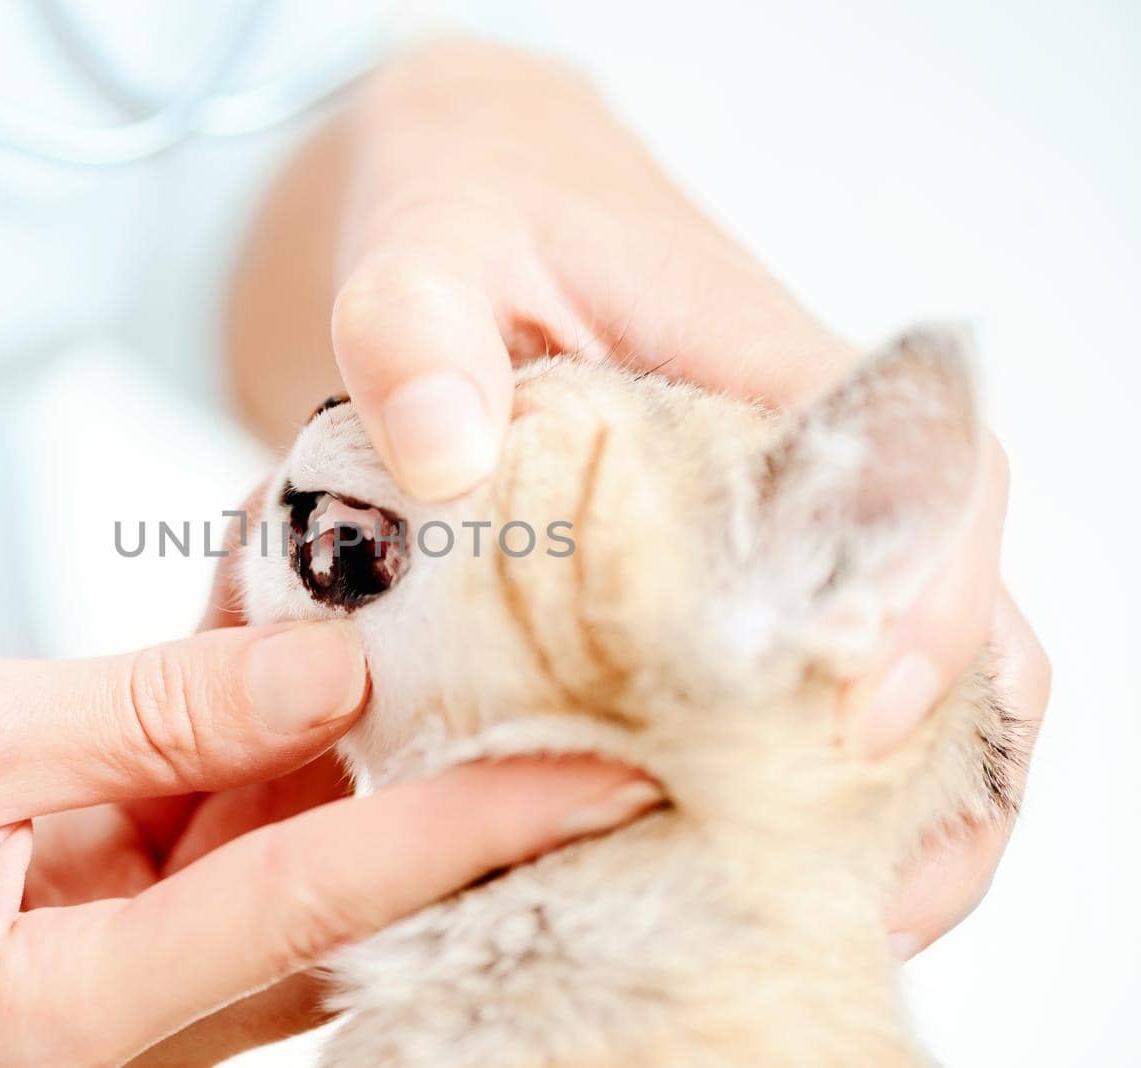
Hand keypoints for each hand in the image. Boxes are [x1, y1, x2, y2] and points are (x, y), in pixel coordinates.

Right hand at [0, 628, 654, 1065]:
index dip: (471, 827)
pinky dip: (266, 777)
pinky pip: (218, 864)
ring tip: (454, 663)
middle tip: (571, 705)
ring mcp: (103, 1002)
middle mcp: (102, 1043)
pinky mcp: (92, 949)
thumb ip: (156, 707)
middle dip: (445, 803)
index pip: (319, 906)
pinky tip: (314, 686)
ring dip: (354, 775)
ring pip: (284, 885)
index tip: (597, 776)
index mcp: (56, 1024)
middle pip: (327, 913)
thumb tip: (332, 667)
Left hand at [237, 37, 1048, 958]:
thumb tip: (447, 456)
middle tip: (821, 901)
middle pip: (949, 633)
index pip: (933, 496)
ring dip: (860, 820)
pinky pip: (787, 713)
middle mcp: (813, 476)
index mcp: (789, 376)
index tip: (854, 721)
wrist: (462, 214)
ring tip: (769, 926)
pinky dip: (767, 802)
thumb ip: (415, 334)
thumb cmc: (469, 216)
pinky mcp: (718, 599)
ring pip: (893, 700)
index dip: (924, 614)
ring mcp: (776, 548)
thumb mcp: (420, 250)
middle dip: (918, 781)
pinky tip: (686, 872)